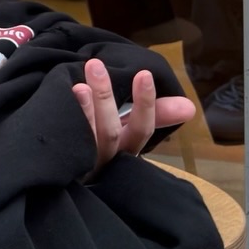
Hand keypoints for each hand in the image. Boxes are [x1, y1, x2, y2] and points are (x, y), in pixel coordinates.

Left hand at [72, 58, 195, 173]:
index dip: (145, 104)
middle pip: (110, 133)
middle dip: (104, 98)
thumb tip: (189, 106)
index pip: (142, 129)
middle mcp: (108, 162)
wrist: (65, 183)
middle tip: (96, 65)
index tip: (144, 74)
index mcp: (126, 152)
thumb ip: (155, 116)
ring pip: (88, 141)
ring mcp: (84, 168)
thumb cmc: (103, 149)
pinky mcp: (63, 170)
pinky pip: (65, 149)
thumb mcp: (128, 133)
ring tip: (78, 85)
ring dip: (83, 111)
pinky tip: (58, 103)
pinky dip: (64, 125)